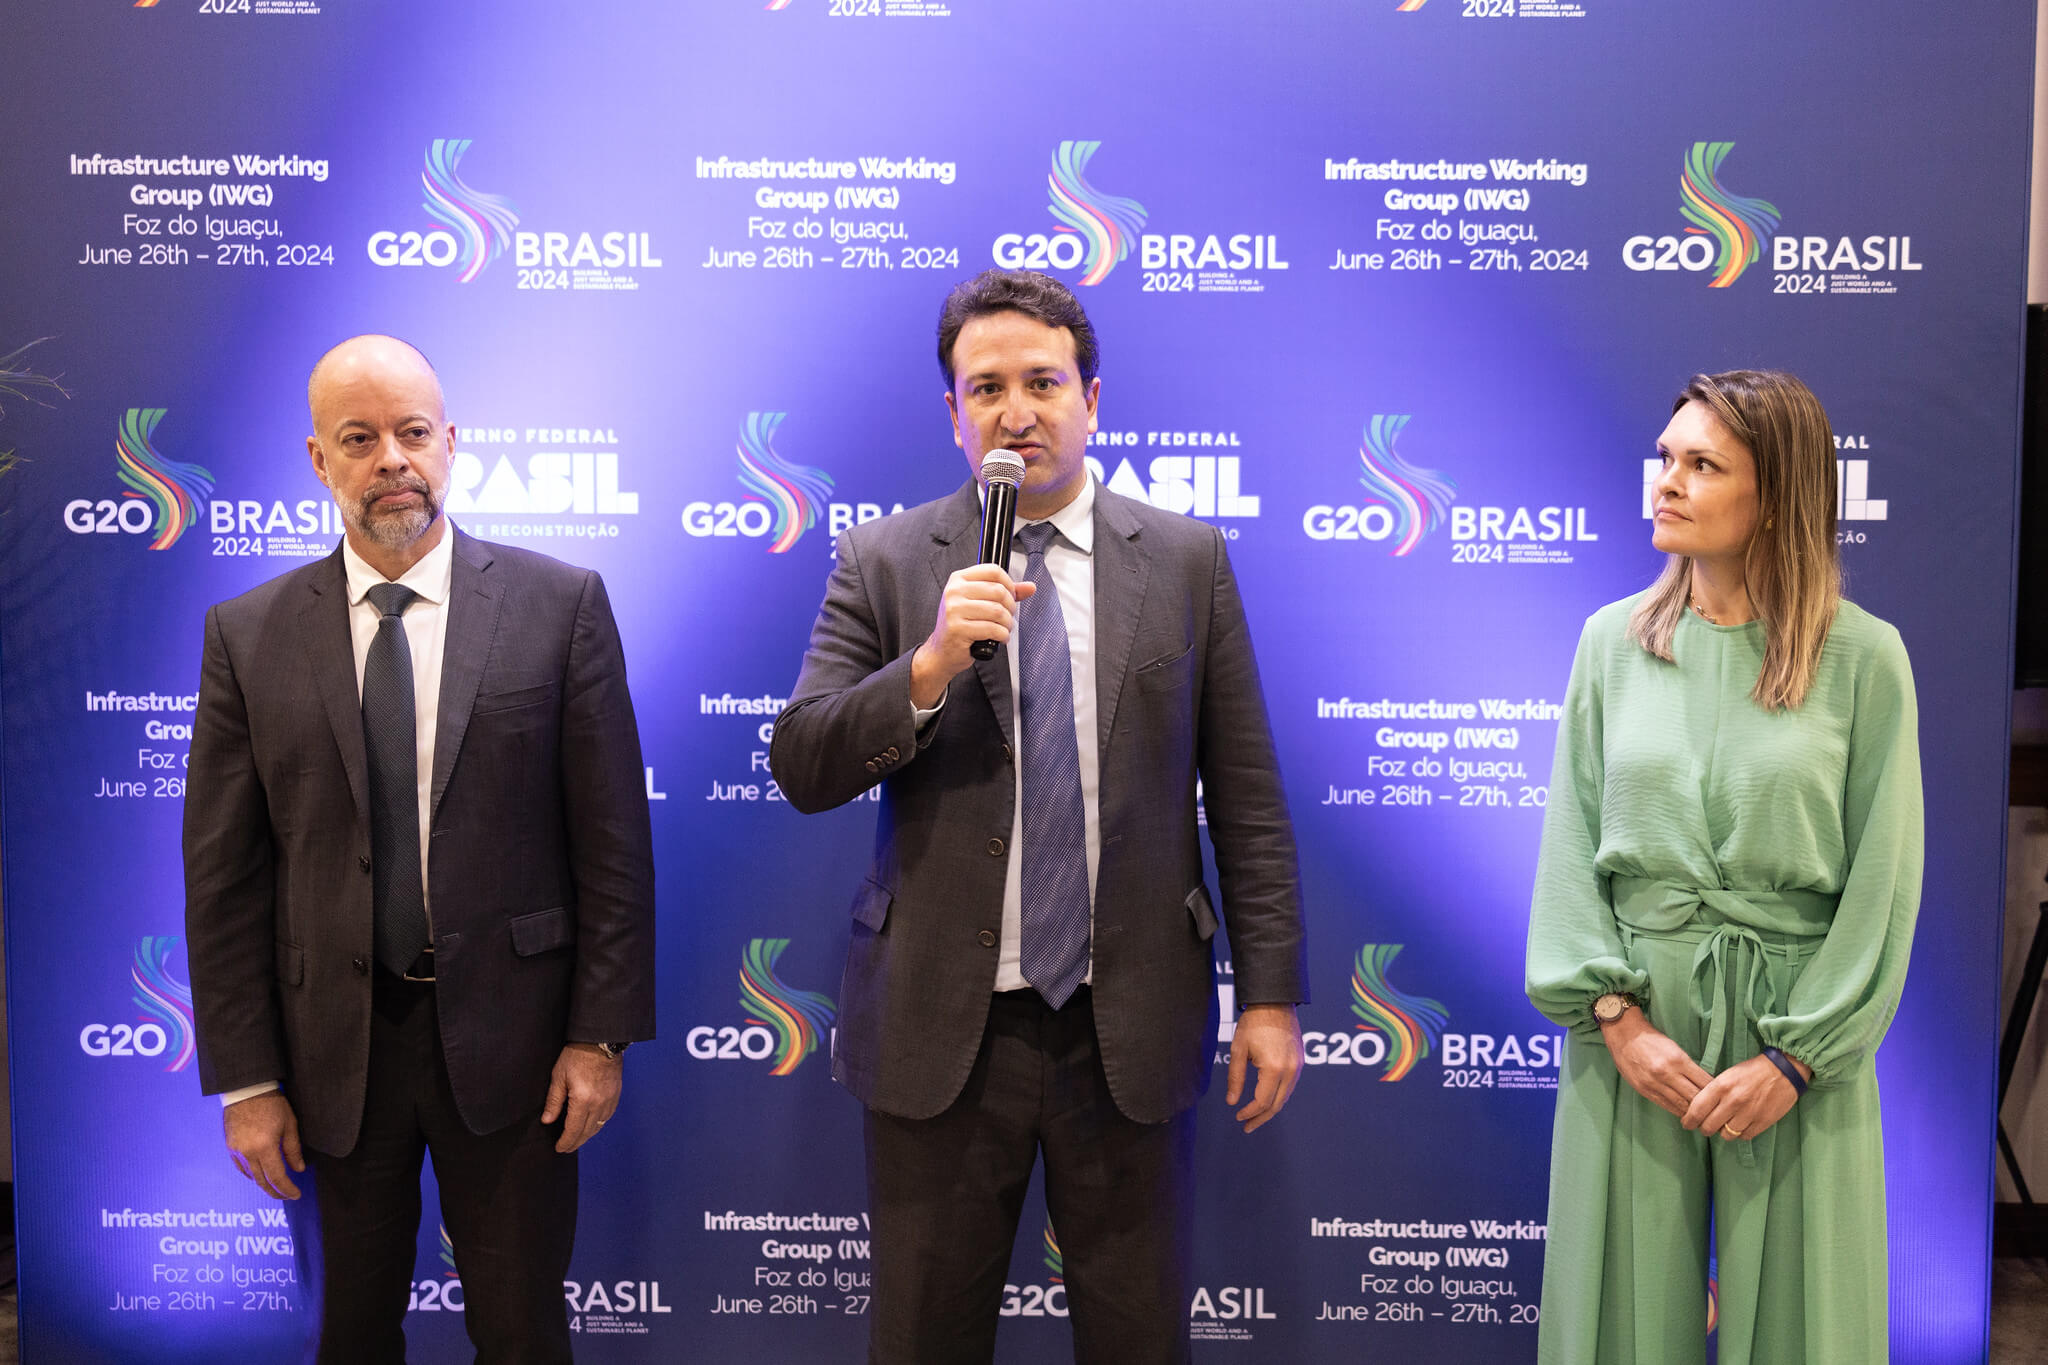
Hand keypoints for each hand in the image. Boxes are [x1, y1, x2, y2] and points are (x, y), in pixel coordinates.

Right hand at [223, 1092, 303, 1199]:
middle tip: (287, 1196)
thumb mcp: (289, 1124)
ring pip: (251, 1177)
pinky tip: (260, 1175)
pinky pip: (241, 1168)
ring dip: (264, 1185)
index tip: (296, 1194)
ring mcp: (236, 1151)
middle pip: (262, 1182)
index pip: (277, 1177)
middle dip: (276, 1192)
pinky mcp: (230, 1147)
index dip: (287, 1189)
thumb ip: (293, 1150)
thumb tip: (298, 1169)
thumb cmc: (272, 1104)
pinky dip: (252, 1175)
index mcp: (264, 1148)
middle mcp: (247, 1153)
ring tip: (276, 1188)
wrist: (246, 1090)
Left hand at [542, 1044, 622, 1152]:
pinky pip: (607, 1116)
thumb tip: (547, 1120)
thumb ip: (554, 1101)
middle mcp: (599, 1104)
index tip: (559, 1148)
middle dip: (575, 1142)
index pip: (573, 1130)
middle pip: (587, 1132)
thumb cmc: (578, 1055)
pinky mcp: (616, 1094)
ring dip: (587, 1135)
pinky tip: (592, 1125)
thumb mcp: (559, 1076)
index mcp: (583, 1100)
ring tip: (577, 1139)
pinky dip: (598, 1124)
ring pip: (598, 1126)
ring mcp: (610, 1100)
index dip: (565, 1142)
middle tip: (566, 1148)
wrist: (602, 1041)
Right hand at [909, 565, 1035, 706]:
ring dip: (1007, 623)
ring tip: (1004, 629)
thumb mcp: (979, 602)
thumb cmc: (961, 625)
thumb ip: (1005, 592)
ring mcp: (954, 610)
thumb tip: (1030, 587)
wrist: (942, 651)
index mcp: (958, 579)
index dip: (1009, 583)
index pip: (993, 570)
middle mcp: (954, 591)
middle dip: (1010, 607)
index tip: (1010, 596)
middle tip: (1008, 617)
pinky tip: (999, 638)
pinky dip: (1002, 636)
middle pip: (998, 590)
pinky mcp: (958, 629)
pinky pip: (992, 629)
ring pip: (997, 611)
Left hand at [1226, 1004, 1302, 1133]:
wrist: (1274, 1002)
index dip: (1249, 1113)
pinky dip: (1278, 1096)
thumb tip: (1232, 1102)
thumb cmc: (1254, 1023)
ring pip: (1285, 1097)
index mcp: (1274, 1068)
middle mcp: (1290, 1070)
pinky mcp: (1300, 1061)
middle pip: (1277, 1105)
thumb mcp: (1238, 1049)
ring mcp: (1298, 1066)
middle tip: (1247, 1127)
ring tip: (1255, 1116)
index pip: (1262, 1101)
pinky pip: (1290, 1086)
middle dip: (1261, 1118)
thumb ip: (1235, 1078)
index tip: (1238, 1117)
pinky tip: (1267, 1098)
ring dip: (1270, 1109)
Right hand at [1602, 1010, 1714, 1119]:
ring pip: (1681, 1105)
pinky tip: (1685, 1114)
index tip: (1723, 1099)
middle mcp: (1667, 1073)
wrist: (1624, 1034)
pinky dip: (1678, 1111)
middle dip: (1707, 1107)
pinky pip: (1666, 1105)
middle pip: (1695, 1097)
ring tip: (1704, 1118)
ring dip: (1693, 1112)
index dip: (1716, 1094)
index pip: (1704, 1083)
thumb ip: (1687, 1066)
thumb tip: (1704, 1084)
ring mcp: (1655, 1083)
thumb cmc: (1651, 1039)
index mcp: (1678, 1060)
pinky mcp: (1644, 1089)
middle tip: (1717, 1113)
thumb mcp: (1674, 1048)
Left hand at [1682, 1052, 1806, 1141]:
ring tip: (1725, 1124)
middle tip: (1705, 1126)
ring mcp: (1749, 1113)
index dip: (1688, 1120)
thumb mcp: (1726, 1075)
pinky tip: (1740, 1125)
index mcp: (1721, 1086)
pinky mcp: (1763, 1122)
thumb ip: (1712, 1092)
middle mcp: (1733, 1101)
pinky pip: (1744, 1136)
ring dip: (1722, 1132)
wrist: (1783, 1071)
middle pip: (1709, 1126)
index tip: (1686, 1123)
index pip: (1697, 1110)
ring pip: (1726, 1135)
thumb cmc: (1752, 1071)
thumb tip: (1697, 1109)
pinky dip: (1740, 1134)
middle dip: (1704, 1128)